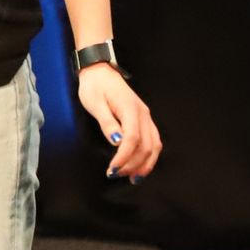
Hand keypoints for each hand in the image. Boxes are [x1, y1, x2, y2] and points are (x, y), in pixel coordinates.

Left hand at [78, 64, 161, 182]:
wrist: (100, 72)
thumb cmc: (94, 86)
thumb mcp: (95, 103)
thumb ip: (107, 123)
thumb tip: (117, 142)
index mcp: (130, 109)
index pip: (132, 139)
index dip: (124, 157)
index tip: (112, 169)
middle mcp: (143, 114)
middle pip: (146, 146)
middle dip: (133, 164)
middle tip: (116, 174)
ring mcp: (146, 117)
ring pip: (154, 145)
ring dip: (145, 164)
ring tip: (132, 178)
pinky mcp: (144, 120)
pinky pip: (153, 141)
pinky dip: (149, 156)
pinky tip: (140, 166)